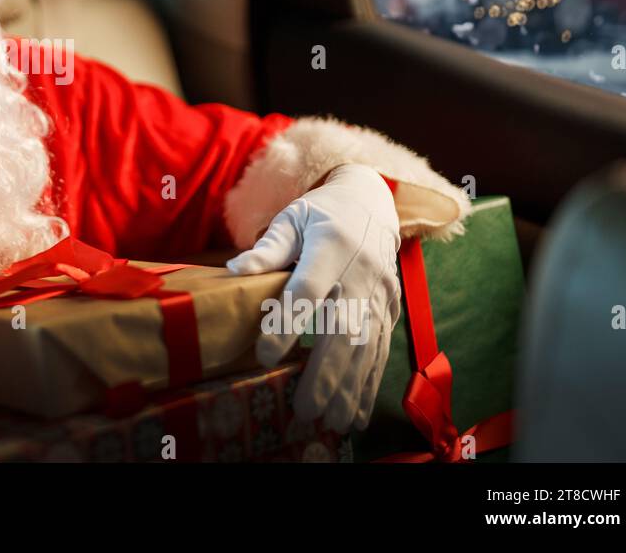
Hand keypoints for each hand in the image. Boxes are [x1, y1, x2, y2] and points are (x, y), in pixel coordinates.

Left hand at [227, 163, 400, 432]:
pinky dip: (369, 383)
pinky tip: (355, 412)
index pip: (307, 288)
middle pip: (344, 327)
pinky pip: (381, 349)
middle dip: (326, 373)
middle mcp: (361, 271)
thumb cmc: (320, 214)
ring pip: (367, 346)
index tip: (265, 354)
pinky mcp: (390, 306)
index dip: (287, 322)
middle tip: (305, 409)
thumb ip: (268, 247)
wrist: (371, 202)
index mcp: (330, 244)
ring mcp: (380, 292)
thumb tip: (234, 270)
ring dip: (351, 388)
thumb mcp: (292, 218)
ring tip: (331, 422)